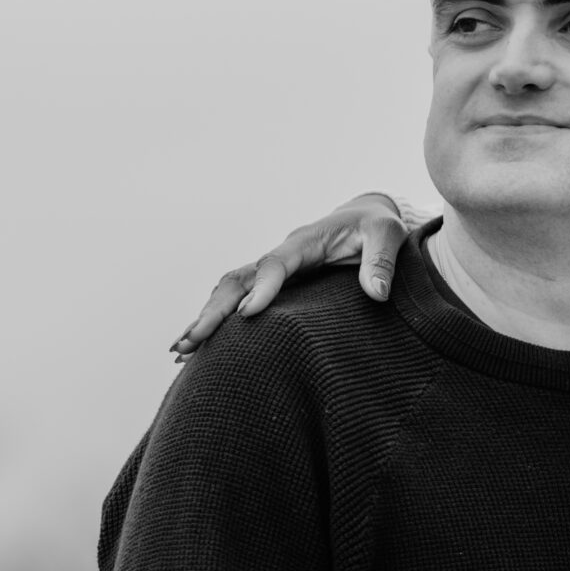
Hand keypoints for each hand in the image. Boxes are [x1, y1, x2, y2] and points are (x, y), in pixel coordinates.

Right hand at [170, 192, 411, 356]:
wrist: (365, 220)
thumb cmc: (377, 227)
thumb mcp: (388, 235)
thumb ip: (382, 261)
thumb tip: (376, 293)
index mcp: (304, 243)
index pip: (276, 264)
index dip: (261, 289)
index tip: (247, 315)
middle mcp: (280, 256)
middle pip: (238, 280)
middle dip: (214, 310)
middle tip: (193, 340)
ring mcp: (273, 271)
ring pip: (229, 292)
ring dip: (205, 318)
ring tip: (181, 350)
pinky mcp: (272, 286)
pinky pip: (237, 301)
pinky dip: (215, 322)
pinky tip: (196, 347)